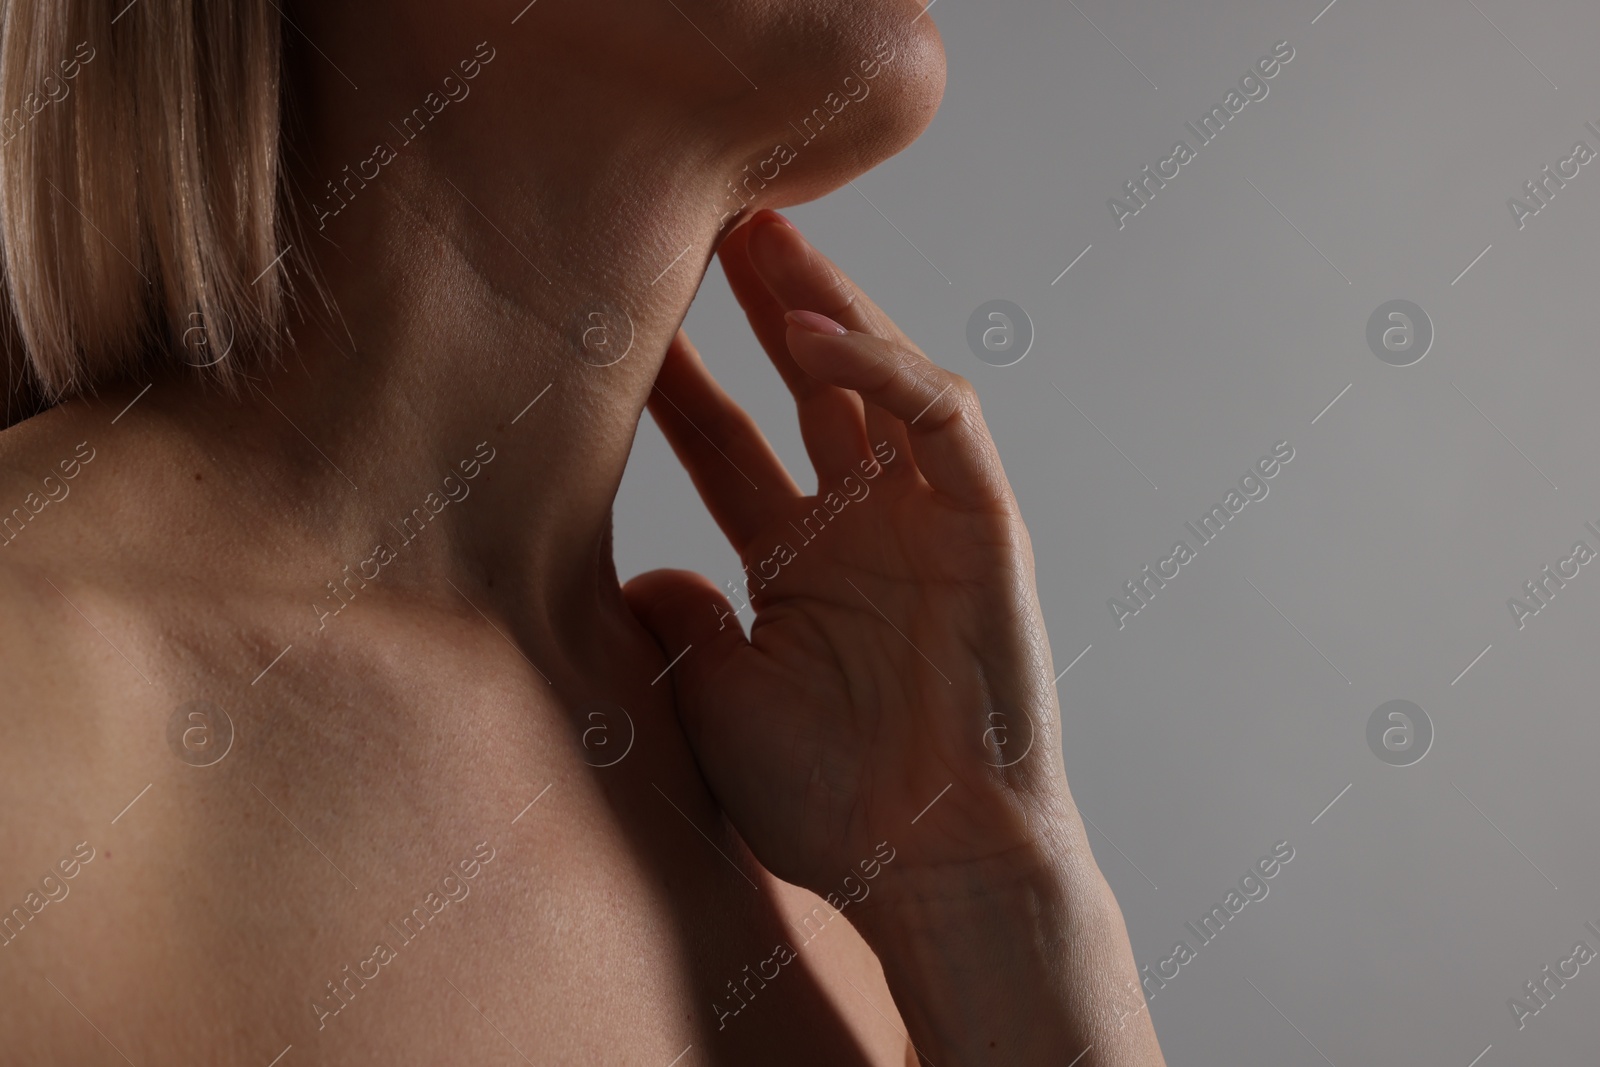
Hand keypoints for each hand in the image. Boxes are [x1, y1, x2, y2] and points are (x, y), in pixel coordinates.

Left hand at [625, 209, 1070, 903]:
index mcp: (800, 567)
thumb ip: (677, 623)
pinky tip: (813, 332)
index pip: (728, 447)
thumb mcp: (714, 700)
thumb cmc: (831, 804)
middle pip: (807, 389)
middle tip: (702, 225)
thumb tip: (640, 573)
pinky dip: (885, 371)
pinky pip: (942, 424)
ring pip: (879, 380)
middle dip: (758, 308)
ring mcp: (926, 521)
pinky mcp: (985, 527)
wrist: (930, 869)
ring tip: (760, 232)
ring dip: (823, 306)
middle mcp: (862, 528)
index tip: (616, 323)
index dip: (678, 384)